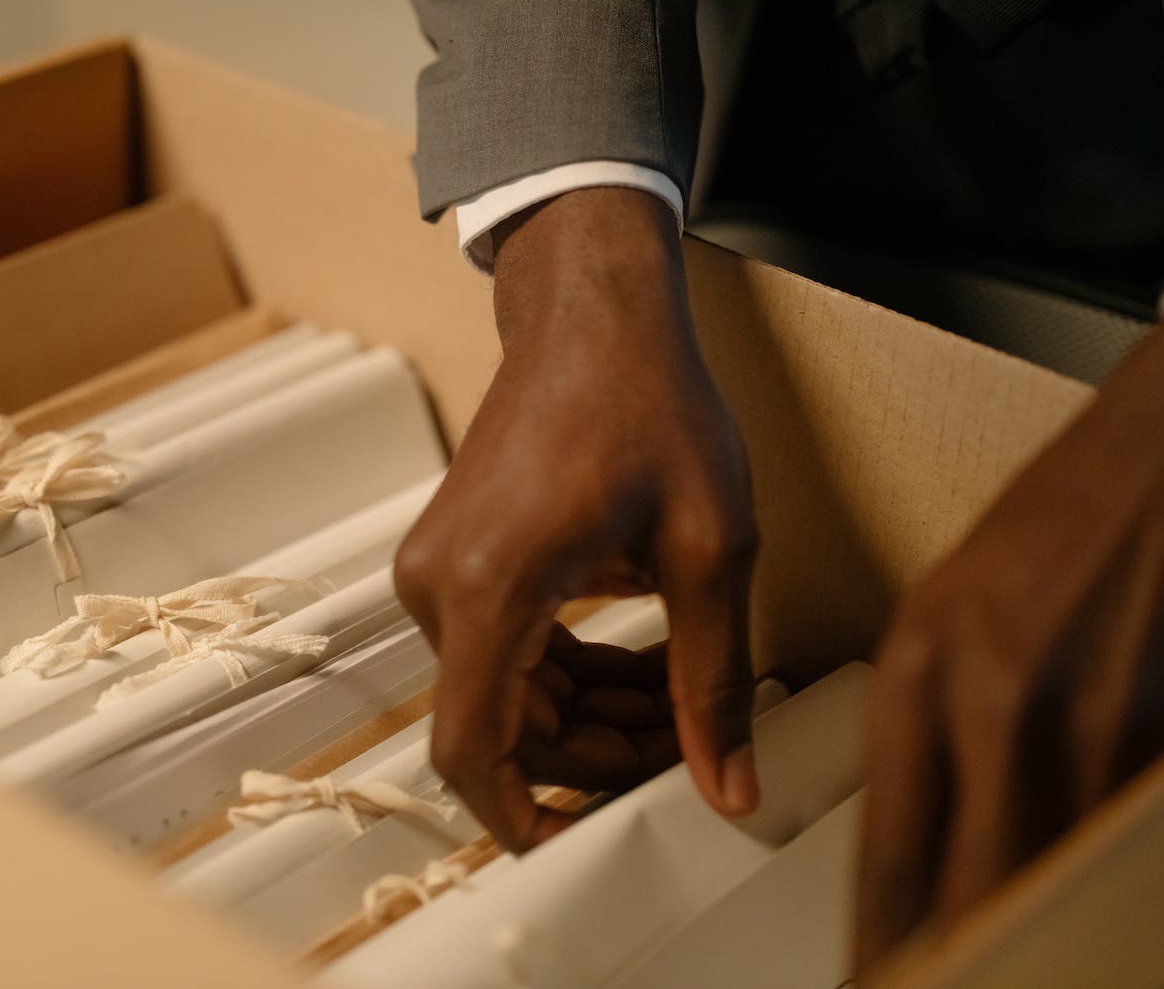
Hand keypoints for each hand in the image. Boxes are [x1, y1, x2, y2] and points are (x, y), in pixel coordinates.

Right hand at [394, 187, 760, 852]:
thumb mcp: (710, 548)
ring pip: (502, 694)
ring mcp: (438, 569)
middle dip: (590, 758)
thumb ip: (710, 679)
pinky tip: (640, 660)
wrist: (593, 316)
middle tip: (682, 752)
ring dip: (586, 716)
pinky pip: (499, 651)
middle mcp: (440, 583)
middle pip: (499, 727)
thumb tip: (725, 783)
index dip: (517, 818)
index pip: (471, 746)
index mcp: (492, 583)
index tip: (572, 849)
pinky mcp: (454, 558)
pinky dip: (566, 673)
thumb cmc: (646, 401)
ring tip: (676, 703)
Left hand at [855, 318, 1163, 974]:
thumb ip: (935, 718)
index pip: (886, 853)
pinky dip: (1107, 881)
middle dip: (950, 962)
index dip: (880, 942)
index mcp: (922, 672)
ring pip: (1047, 882)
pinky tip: (1099, 895)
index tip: (871, 980)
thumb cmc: (1072, 520)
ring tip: (1018, 959)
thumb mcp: (957, 609)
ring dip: (1033, 934)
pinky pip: (1128, 842)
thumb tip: (932, 830)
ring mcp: (1092, 727)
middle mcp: (993, 708)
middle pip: (962, 893)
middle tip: (941, 984)